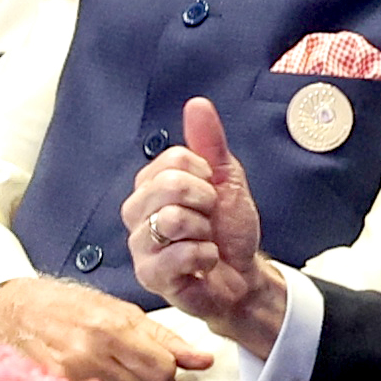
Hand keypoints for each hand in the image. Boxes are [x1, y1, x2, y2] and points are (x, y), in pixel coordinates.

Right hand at [0, 277, 212, 380]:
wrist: (13, 311)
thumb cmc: (69, 305)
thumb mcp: (121, 309)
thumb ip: (163, 337)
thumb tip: (202, 360)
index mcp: (113, 328)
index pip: (163, 368)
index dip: (167, 368)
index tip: (157, 361)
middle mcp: (91, 355)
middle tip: (134, 369)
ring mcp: (70, 378)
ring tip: (113, 374)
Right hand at [122, 98, 286, 358]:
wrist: (242, 273)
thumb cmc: (229, 228)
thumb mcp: (226, 178)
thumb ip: (209, 142)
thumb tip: (197, 104)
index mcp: (152, 185)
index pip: (173, 159)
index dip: (204, 173)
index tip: (211, 190)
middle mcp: (137, 213)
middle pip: (168, 186)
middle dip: (204, 200)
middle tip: (209, 216)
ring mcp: (140, 246)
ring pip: (173, 220)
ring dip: (205, 231)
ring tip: (204, 240)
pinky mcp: (149, 277)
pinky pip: (178, 255)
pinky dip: (205, 257)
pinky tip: (204, 262)